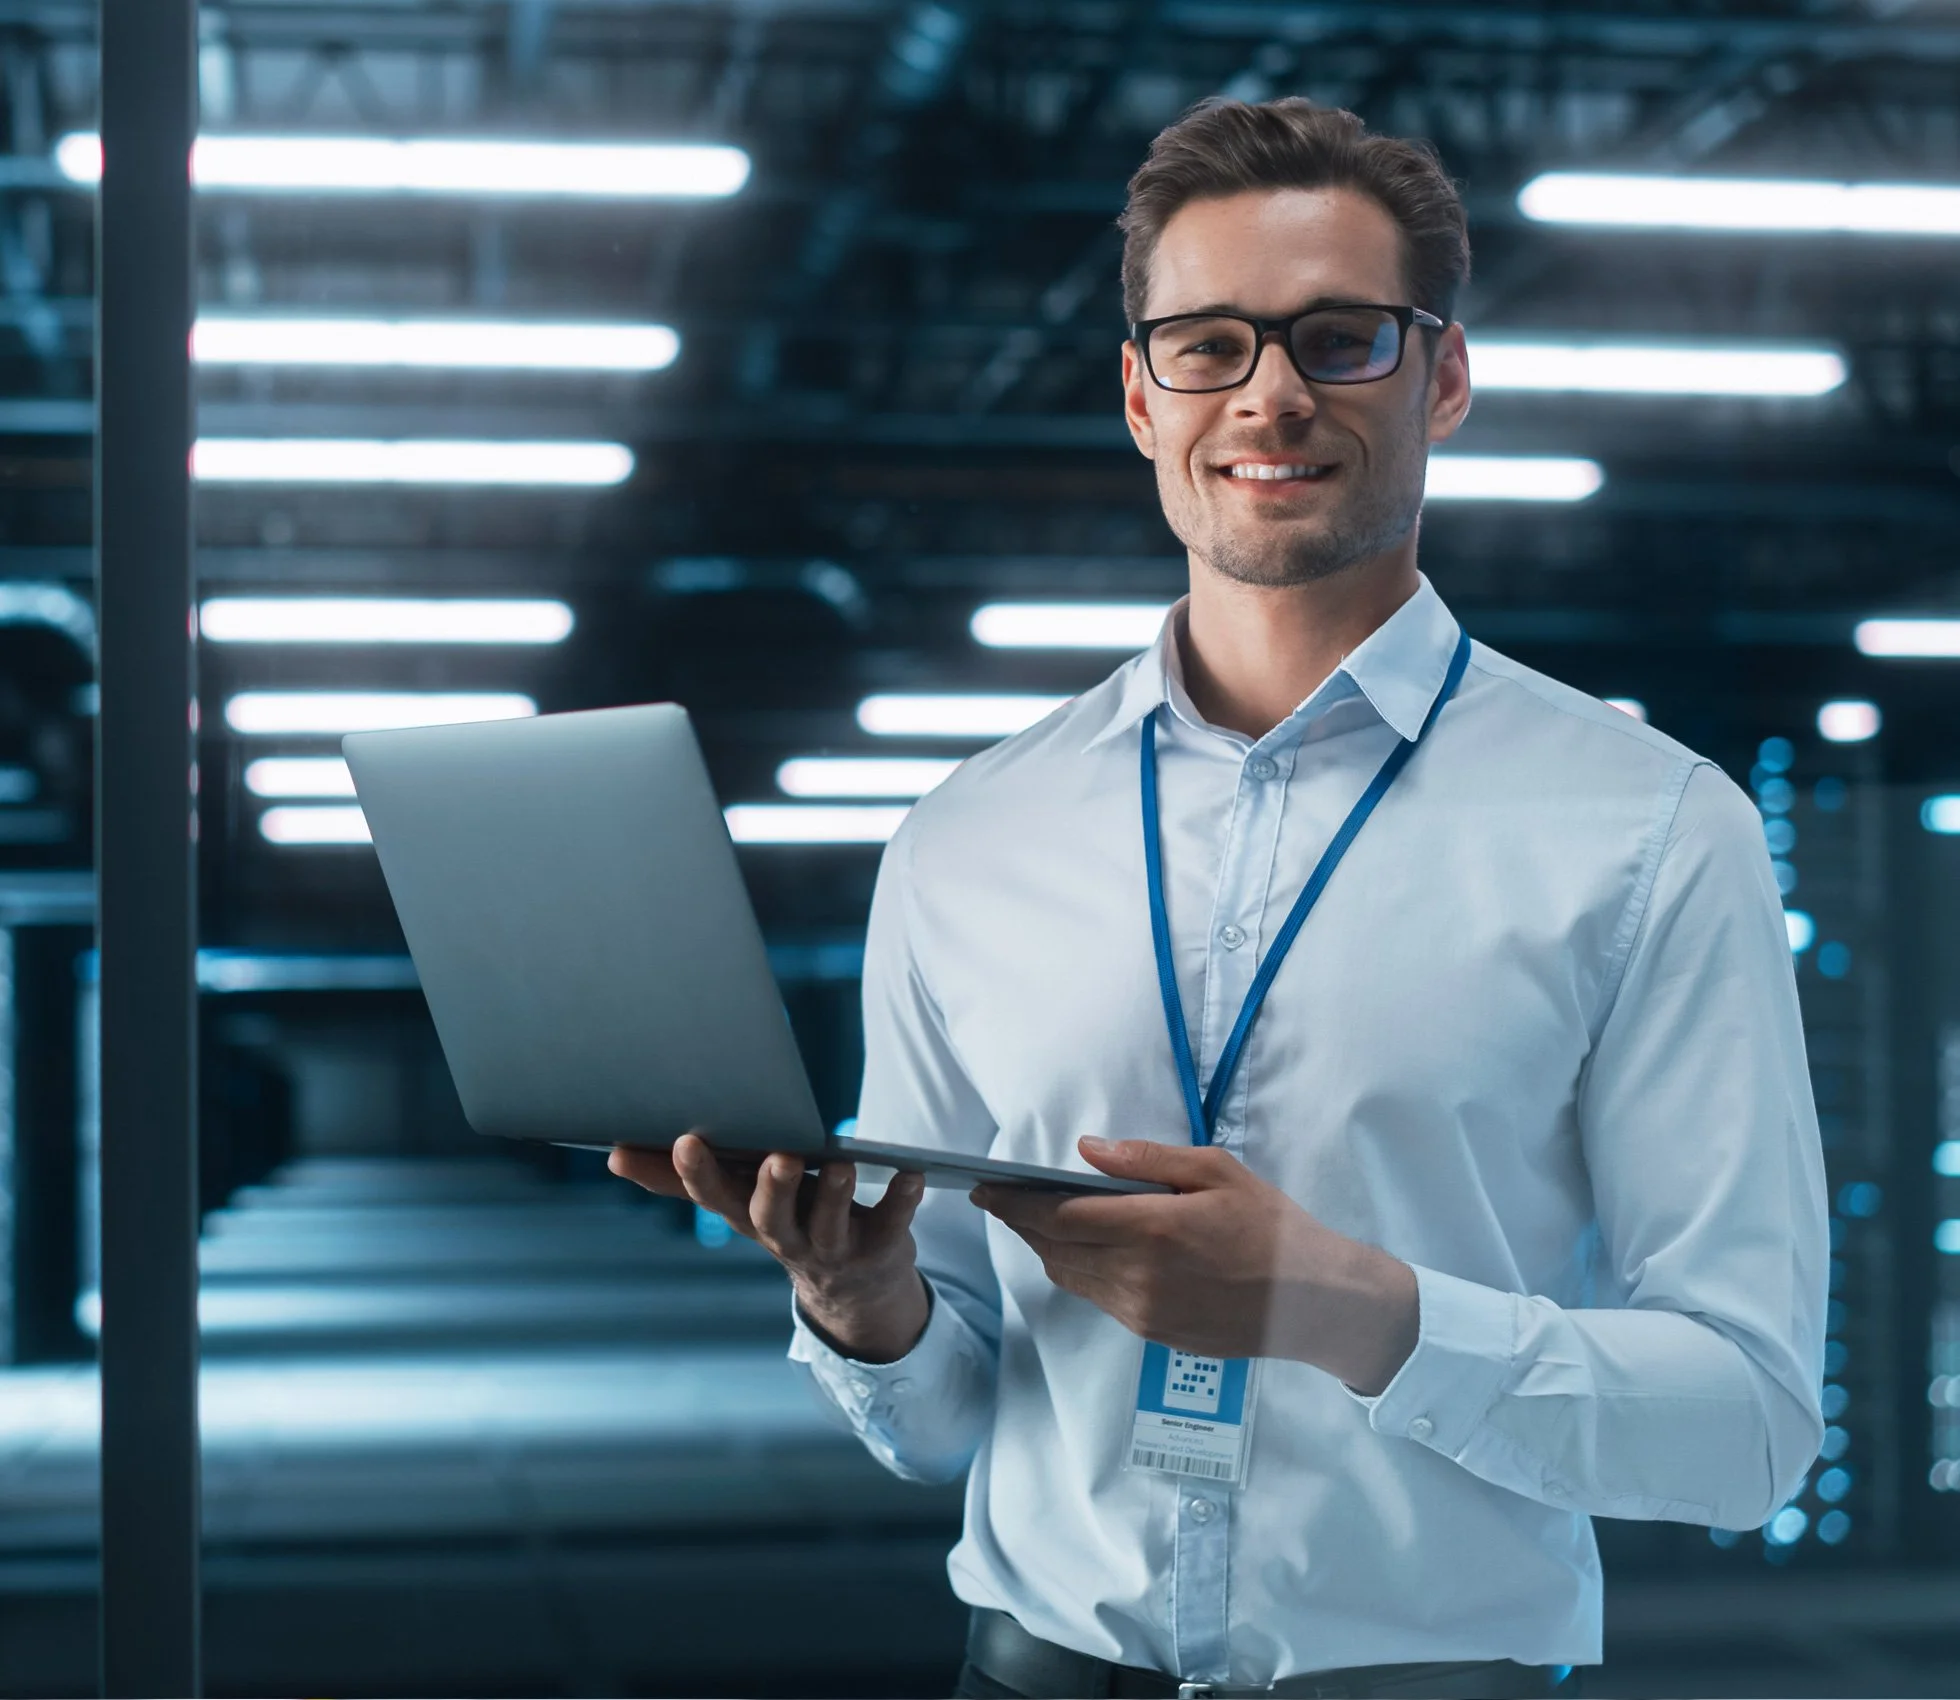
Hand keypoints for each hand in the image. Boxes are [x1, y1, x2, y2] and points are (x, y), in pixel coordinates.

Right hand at [609, 1135, 930, 1363]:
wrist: (854, 1289)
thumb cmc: (789, 1221)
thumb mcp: (739, 1202)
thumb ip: (682, 1178)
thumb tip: (613, 1153)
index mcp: (748, 1218)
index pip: (716, 1197)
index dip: (698, 1172)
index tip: (684, 1138)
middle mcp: (786, 1238)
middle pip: (771, 1216)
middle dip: (771, 1187)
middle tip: (777, 1155)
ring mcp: (833, 1247)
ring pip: (829, 1224)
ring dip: (834, 1193)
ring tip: (839, 1162)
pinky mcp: (881, 1248)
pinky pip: (892, 1224)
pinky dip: (901, 1200)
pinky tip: (909, 1173)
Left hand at [971, 1137, 1417, 1394]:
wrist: (1313, 1301)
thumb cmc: (1270, 1226)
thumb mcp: (1216, 1172)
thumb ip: (1146, 1160)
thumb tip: (1086, 1151)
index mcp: (1151, 1229)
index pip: (1059, 1216)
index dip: (1014, 1201)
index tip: (984, 1186)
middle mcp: (1137, 1276)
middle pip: (1053, 1248)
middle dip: (1020, 1221)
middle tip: (998, 1198)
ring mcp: (1141, 1311)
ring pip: (1069, 1276)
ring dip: (1044, 1248)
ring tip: (1034, 1220)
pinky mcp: (1151, 1333)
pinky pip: (1096, 1298)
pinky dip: (1077, 1271)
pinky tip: (1082, 1250)